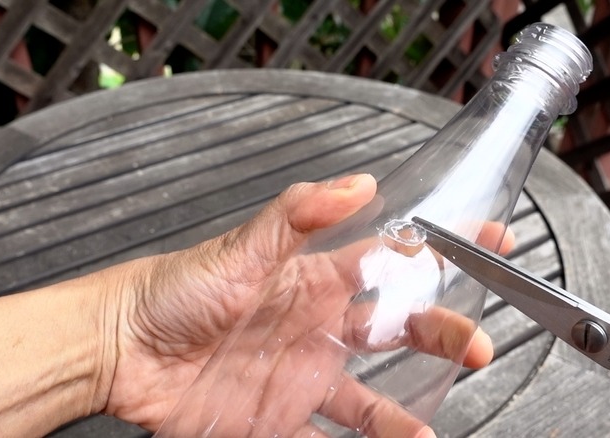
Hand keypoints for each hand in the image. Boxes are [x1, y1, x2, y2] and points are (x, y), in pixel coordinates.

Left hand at [99, 174, 512, 436]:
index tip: (490, 242)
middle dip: (440, 336)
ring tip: (426, 431)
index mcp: (315, 280)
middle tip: (475, 346)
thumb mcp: (239, 248)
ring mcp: (298, 376)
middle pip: (394, 332)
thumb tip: (359, 184)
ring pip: (367, 399)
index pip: (391, 260)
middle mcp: (315, 328)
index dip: (442, 249)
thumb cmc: (173, 290)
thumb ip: (298, 216)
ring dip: (401, 416)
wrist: (119, 348)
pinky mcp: (274, 420)